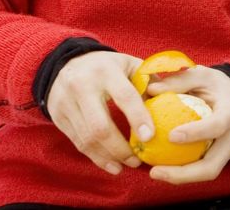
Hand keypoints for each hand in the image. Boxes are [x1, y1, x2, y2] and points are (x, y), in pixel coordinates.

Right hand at [46, 50, 149, 174]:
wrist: (65, 63)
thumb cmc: (107, 66)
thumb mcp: (128, 64)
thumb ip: (149, 81)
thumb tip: (171, 102)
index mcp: (106, 71)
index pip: (124, 96)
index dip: (138, 118)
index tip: (150, 137)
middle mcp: (83, 87)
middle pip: (100, 126)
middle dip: (120, 148)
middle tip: (137, 161)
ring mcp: (67, 103)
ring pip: (87, 138)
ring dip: (108, 157)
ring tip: (126, 166)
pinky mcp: (58, 116)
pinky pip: (77, 142)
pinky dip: (95, 156)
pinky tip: (110, 164)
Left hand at [144, 65, 229, 183]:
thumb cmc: (216, 85)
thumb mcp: (202, 74)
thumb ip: (179, 81)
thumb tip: (151, 90)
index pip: (219, 125)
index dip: (197, 133)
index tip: (171, 136)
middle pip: (213, 165)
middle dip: (184, 174)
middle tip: (155, 171)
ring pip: (208, 172)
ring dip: (180, 177)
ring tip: (154, 172)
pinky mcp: (222, 157)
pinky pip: (202, 169)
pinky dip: (182, 171)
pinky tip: (161, 167)